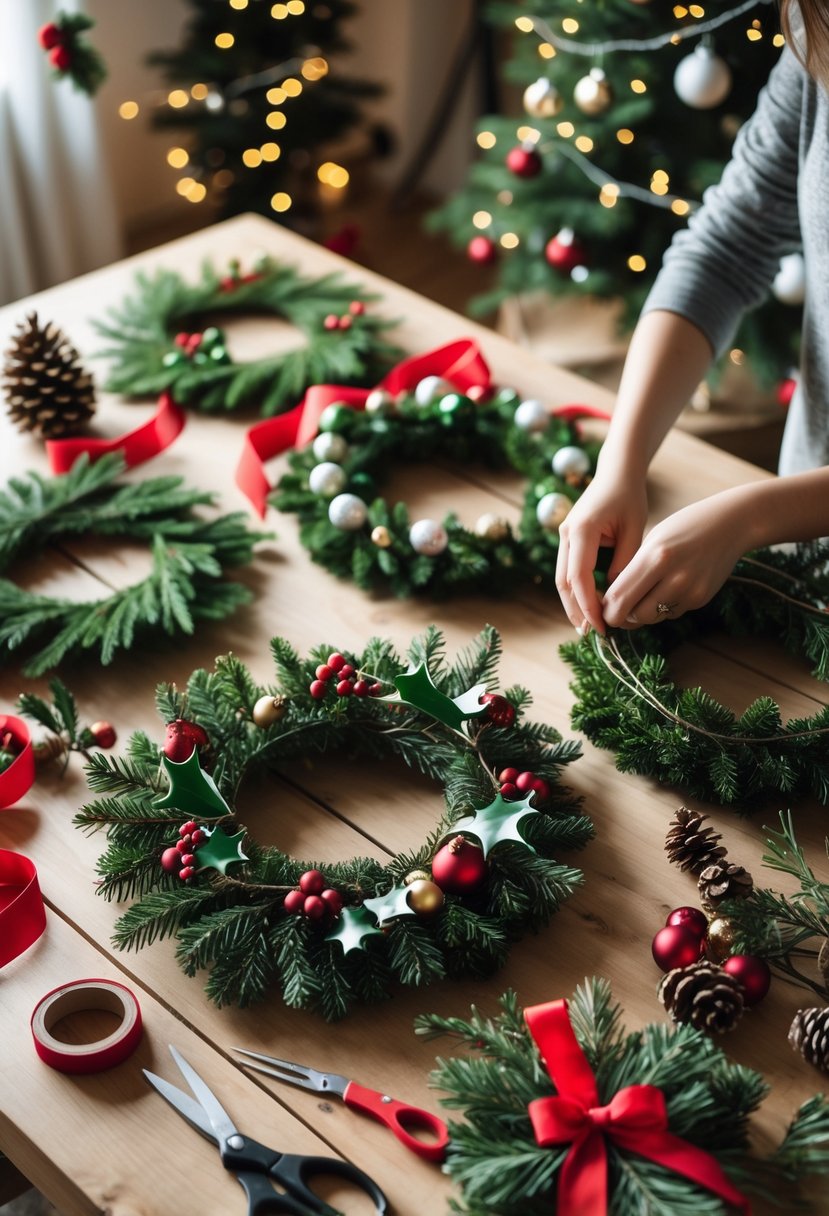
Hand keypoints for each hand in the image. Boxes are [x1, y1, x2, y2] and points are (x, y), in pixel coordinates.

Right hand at [556, 466, 647, 633]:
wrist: (617, 472)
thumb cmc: (630, 497)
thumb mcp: (634, 531)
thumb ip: (624, 564)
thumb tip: (616, 596)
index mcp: (582, 530)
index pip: (579, 577)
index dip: (588, 605)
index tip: (602, 624)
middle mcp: (566, 534)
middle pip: (563, 583)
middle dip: (576, 610)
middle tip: (592, 633)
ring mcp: (563, 536)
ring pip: (562, 579)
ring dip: (573, 604)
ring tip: (588, 626)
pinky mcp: (568, 539)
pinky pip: (568, 570)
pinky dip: (576, 590)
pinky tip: (588, 606)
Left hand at [601, 492, 752, 628]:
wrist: (731, 525)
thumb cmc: (685, 527)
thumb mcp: (653, 539)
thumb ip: (633, 569)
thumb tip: (613, 601)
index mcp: (654, 557)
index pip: (618, 598)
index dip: (606, 609)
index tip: (602, 607)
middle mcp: (673, 577)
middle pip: (633, 615)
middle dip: (621, 617)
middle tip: (616, 610)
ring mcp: (690, 591)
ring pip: (652, 618)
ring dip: (641, 613)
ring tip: (641, 597)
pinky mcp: (701, 599)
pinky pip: (671, 613)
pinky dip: (662, 608)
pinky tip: (665, 590)